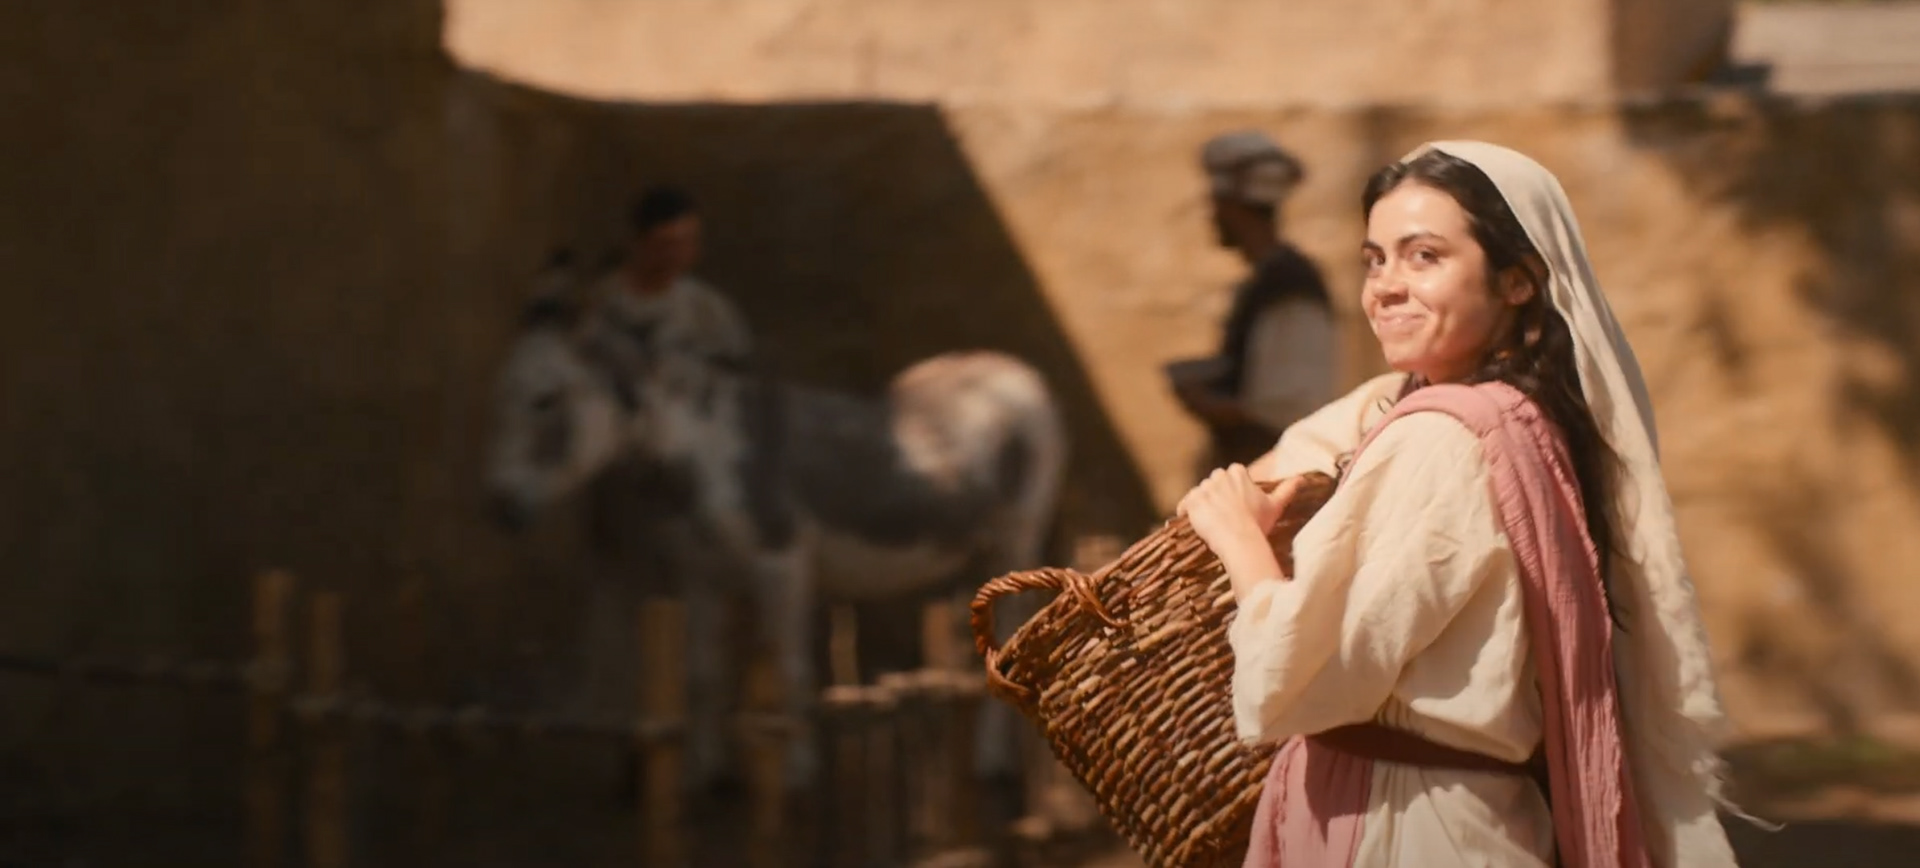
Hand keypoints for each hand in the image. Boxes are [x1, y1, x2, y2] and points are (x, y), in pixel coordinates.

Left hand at [1178, 465, 1300, 535]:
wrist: (1239, 539)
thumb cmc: (1258, 523)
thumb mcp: (1275, 505)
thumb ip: (1287, 489)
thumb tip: (1302, 479)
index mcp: (1238, 472)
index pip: (1232, 475)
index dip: (1233, 491)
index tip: (1237, 504)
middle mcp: (1219, 476)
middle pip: (1214, 483)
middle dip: (1217, 495)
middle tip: (1224, 515)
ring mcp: (1204, 488)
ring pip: (1200, 493)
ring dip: (1203, 504)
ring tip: (1211, 521)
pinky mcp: (1191, 502)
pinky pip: (1184, 504)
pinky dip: (1186, 512)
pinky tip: (1192, 521)